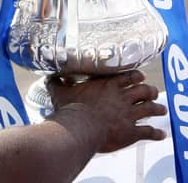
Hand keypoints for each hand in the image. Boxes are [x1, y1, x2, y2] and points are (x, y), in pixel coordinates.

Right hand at [48, 71, 166, 152]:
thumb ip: (56, 83)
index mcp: (107, 85)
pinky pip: (148, 131)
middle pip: (144, 90)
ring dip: (157, 108)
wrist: (79, 127)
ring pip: (150, 108)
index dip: (136, 76)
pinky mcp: (131, 131)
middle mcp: (122, 97)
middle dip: (150, 91)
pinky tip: (160, 133)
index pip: (129, 76)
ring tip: (160, 109)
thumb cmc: (71, 109)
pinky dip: (156, 133)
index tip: (139, 77)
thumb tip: (49, 77)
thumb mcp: (60, 92)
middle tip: (151, 91)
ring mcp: (129, 114)